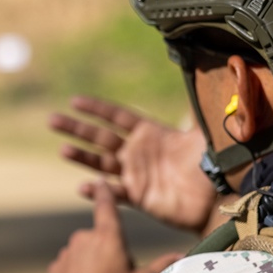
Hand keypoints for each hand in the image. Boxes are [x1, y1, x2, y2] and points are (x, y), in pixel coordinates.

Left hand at [45, 182, 181, 272]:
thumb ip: (160, 267)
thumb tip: (183, 256)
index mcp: (106, 237)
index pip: (106, 207)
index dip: (105, 193)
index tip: (101, 181)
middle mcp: (83, 239)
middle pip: (100, 239)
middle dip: (108, 254)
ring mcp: (66, 253)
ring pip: (84, 254)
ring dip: (91, 265)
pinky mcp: (54, 268)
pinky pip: (69, 267)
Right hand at [49, 96, 218, 234]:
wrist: (218, 197)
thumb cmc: (214, 163)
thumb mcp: (203, 133)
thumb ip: (195, 110)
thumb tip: (202, 74)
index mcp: (150, 133)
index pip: (117, 117)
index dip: (97, 109)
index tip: (75, 101)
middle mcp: (137, 152)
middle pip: (100, 137)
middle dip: (77, 129)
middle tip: (53, 120)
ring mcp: (134, 174)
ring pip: (100, 163)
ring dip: (82, 157)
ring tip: (63, 150)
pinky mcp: (137, 196)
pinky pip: (113, 192)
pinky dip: (98, 191)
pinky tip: (84, 187)